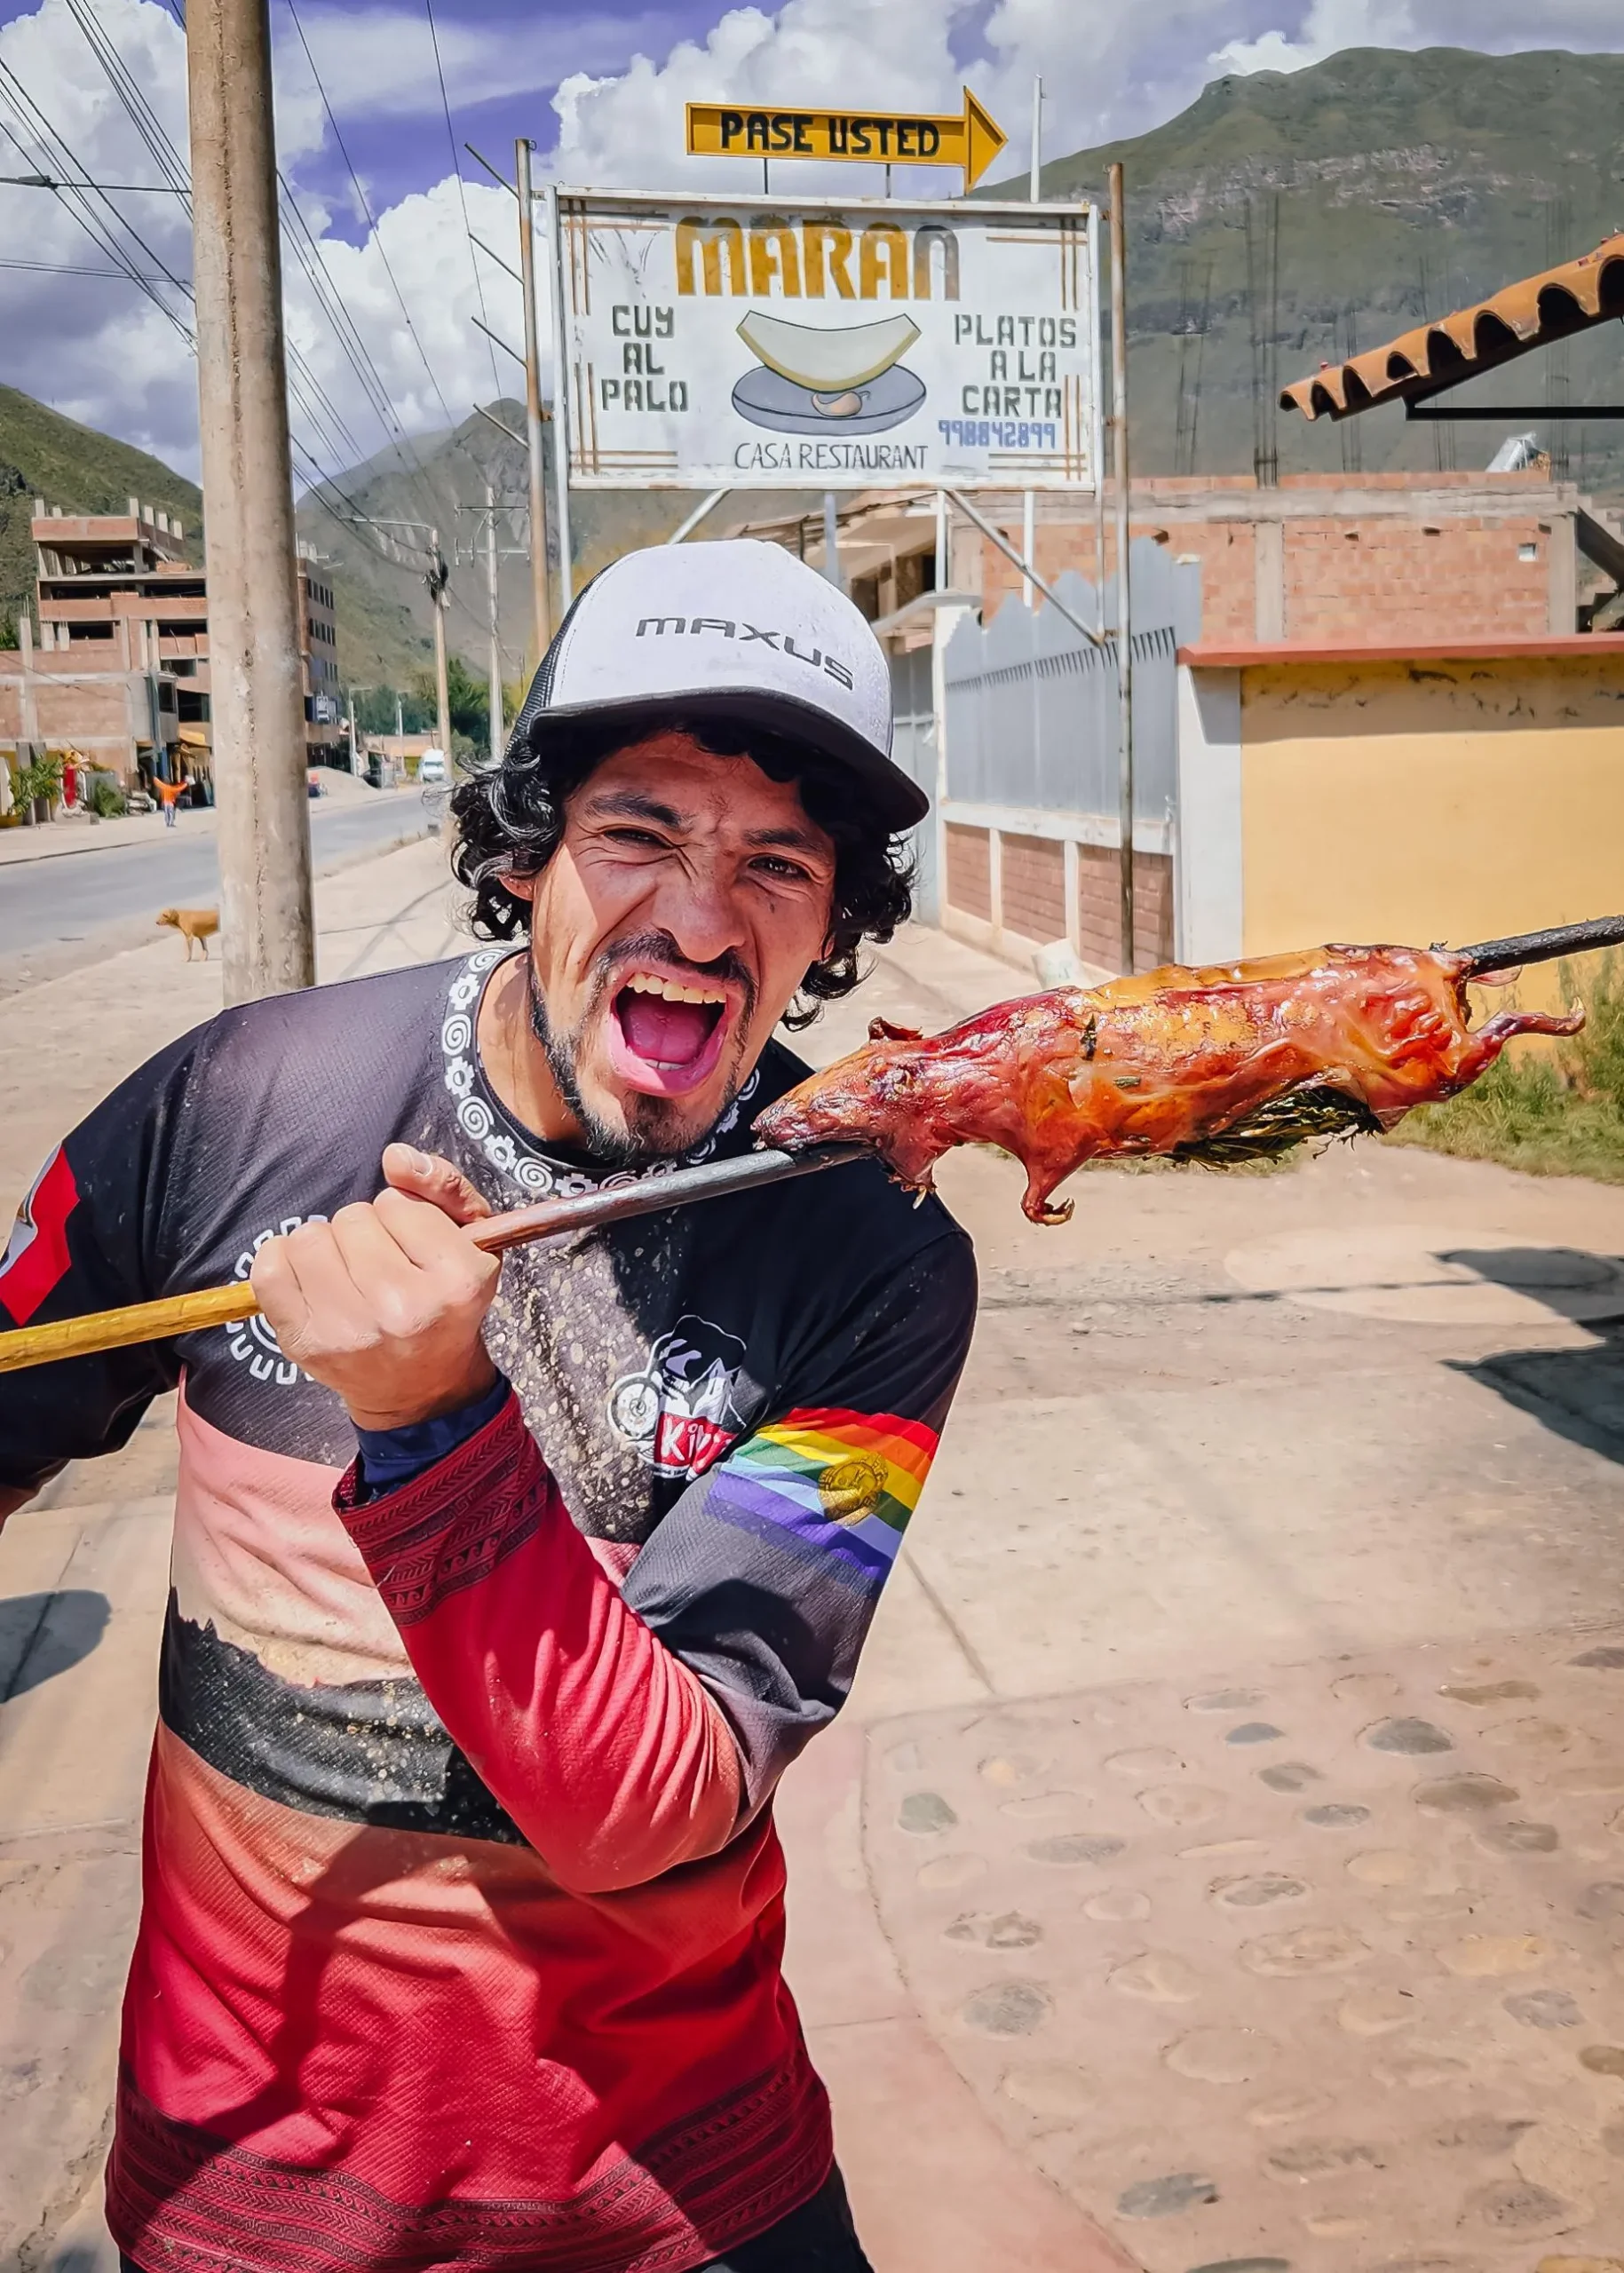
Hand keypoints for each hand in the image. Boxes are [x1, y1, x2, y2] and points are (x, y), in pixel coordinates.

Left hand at [251, 1146, 499, 1430]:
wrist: (422, 1388)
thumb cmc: (445, 1305)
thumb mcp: (472, 1241)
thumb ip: (445, 1186)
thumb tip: (396, 1157)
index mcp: (457, 1280)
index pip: (398, 1204)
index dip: (402, 1217)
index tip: (412, 1248)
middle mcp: (405, 1308)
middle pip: (353, 1218)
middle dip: (364, 1231)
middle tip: (380, 1264)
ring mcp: (350, 1330)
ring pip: (311, 1238)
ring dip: (326, 1246)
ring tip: (347, 1273)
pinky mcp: (306, 1342)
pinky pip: (269, 1270)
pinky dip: (282, 1262)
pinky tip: (308, 1276)